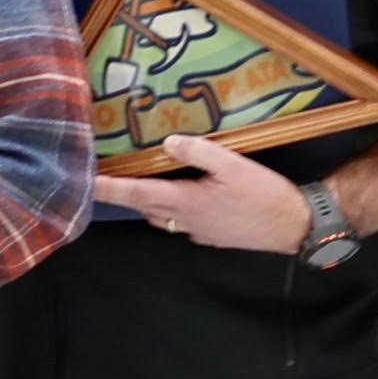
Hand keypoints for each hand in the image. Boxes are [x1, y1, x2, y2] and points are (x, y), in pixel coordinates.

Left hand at [94, 133, 312, 252]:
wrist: (295, 227)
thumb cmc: (266, 196)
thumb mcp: (234, 165)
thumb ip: (199, 152)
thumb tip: (168, 142)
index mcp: (185, 202)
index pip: (135, 193)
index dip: (107, 188)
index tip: (82, 183)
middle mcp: (185, 221)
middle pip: (144, 206)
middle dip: (124, 192)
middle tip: (107, 175)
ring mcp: (198, 232)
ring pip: (161, 216)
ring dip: (150, 201)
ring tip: (143, 180)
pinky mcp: (212, 236)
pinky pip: (181, 222)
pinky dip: (174, 209)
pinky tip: (185, 195)